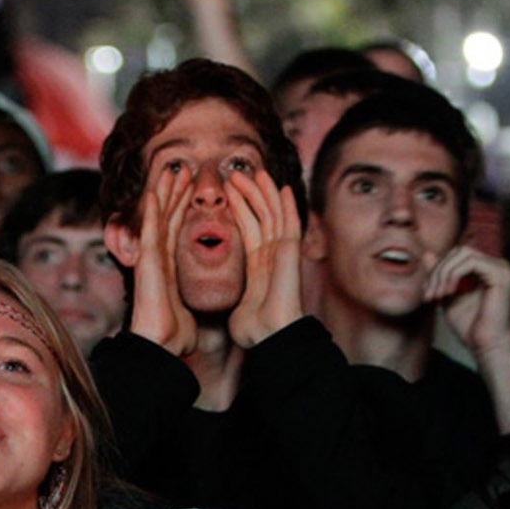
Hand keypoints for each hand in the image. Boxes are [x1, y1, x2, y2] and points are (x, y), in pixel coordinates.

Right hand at [125, 165, 197, 355]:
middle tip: (183, 169)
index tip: (190, 189)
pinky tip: (155, 191)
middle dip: (174, 193)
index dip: (182, 208)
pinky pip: (150, 231)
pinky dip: (152, 211)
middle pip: (166, 218)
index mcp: (168, 268)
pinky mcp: (147, 263)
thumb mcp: (192, 309)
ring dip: (166, 193)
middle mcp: (157, 260)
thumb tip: (207, 304)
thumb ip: (194, 298)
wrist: (161, 346)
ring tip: (173, 170)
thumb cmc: (175, 336)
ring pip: (159, 218)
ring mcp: (150, 259)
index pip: (175, 230)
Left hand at [227, 169, 302, 346]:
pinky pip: (289, 225)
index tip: (228, 191)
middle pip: (261, 216)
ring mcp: (282, 253)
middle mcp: (271, 255)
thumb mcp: (235, 303)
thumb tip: (219, 296)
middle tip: (235, 173)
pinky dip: (287, 206)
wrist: (269, 337)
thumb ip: (232, 291)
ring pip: (273, 214)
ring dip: (262, 192)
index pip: (249, 228)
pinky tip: (282, 188)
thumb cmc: (254, 329)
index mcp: (258, 265)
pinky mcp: (290, 255)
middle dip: (249, 193)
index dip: (240, 208)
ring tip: (250, 172)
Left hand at [424, 245, 509, 358]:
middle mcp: (496, 265)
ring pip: (463, 254)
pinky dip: (453, 275)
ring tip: (437, 296)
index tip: (426, 293)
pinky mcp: (501, 275)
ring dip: (443, 274)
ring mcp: (501, 268)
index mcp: (486, 269)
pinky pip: (471, 262)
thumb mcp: (446, 296)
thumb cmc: (469, 326)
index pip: (456, 255)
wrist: (484, 345)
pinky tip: (448, 293)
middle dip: (438, 271)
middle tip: (430, 294)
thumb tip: (427, 253)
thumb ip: (439, 275)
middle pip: (459, 251)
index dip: (437, 270)